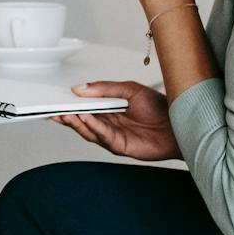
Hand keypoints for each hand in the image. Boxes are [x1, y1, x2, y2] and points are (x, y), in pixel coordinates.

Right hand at [54, 80, 181, 161]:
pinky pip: (102, 135)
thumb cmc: (160, 107)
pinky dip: (92, 126)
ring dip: (75, 122)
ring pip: (87, 130)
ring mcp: (112, 135)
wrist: (180, 125)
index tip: (55, 98)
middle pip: (81, 120)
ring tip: (65, 113)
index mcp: (108, 108)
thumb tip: (80, 88)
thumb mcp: (129, 89)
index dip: (69, 103)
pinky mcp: (119, 146)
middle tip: (53, 108)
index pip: (83, 106)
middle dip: (66, 115)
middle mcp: (108, 123)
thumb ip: (104, 88)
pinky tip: (85, 118)